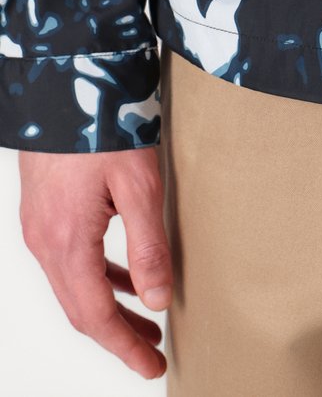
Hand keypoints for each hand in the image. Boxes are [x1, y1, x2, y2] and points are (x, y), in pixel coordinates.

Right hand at [18, 147, 172, 379]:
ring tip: (144, 321)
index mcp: (66, 240)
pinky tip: (120, 277)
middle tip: (152, 353)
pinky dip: (96, 276)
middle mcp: (44, 239)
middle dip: (117, 335)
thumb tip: (158, 300)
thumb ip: (148, 246)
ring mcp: (39, 224)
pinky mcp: (44, 208)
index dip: (124, 347)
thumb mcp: (137, 184)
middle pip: (80, 306)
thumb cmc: (102, 124)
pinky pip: (69, 258)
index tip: (151, 367)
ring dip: (108, 307)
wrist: (64, 77)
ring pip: (73, 284)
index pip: (94, 316)